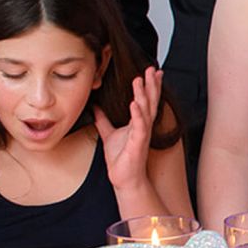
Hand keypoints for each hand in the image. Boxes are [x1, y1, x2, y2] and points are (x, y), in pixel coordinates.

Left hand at [94, 67, 162, 193]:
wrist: (125, 179)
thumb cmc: (121, 159)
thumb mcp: (109, 134)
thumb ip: (103, 120)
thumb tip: (95, 107)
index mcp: (138, 123)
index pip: (146, 100)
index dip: (149, 86)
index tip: (152, 72)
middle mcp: (143, 126)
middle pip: (150, 101)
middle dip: (152, 84)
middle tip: (153, 69)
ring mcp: (142, 134)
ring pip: (146, 110)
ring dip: (144, 95)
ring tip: (140, 80)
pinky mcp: (138, 143)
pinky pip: (139, 127)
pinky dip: (137, 114)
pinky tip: (134, 103)